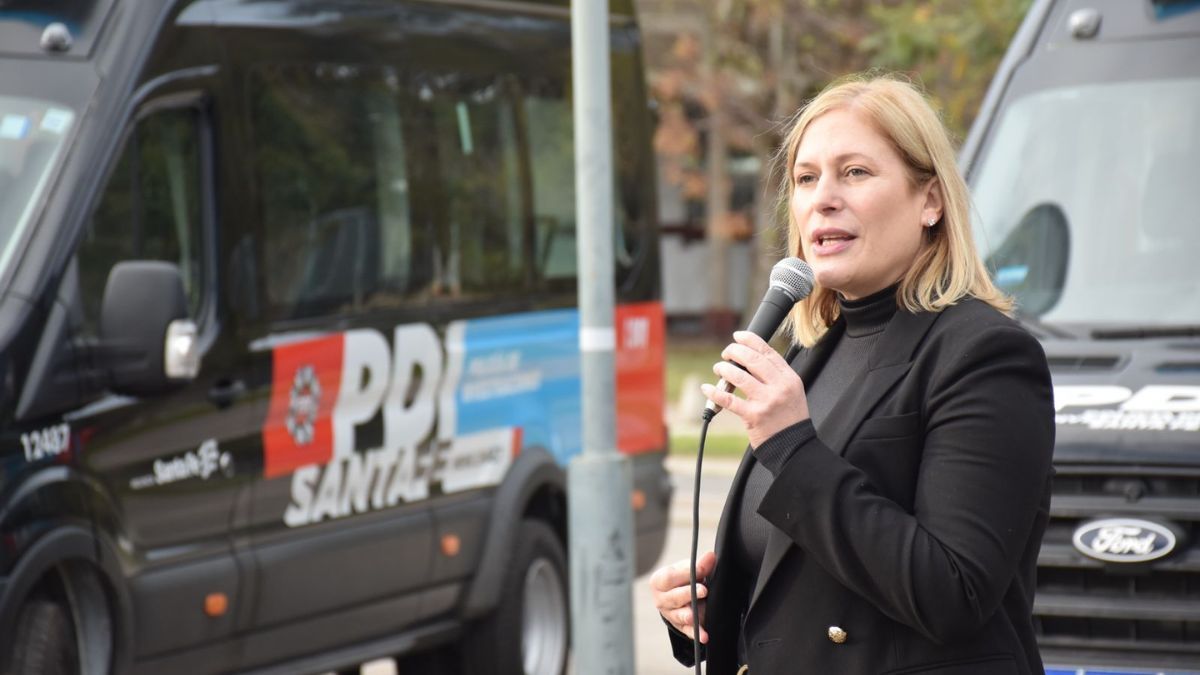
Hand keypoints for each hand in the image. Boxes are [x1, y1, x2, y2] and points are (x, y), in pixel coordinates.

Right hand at [649, 551, 715, 642]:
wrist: (679, 595)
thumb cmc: (682, 580)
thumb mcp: (688, 569)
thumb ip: (700, 564)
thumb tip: (711, 556)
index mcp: (659, 582)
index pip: (668, 578)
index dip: (684, 575)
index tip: (700, 572)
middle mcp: (661, 600)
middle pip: (672, 598)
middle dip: (688, 594)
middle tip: (703, 590)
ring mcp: (669, 615)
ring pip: (678, 615)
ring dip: (688, 616)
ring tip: (694, 617)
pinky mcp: (680, 627)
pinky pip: (687, 631)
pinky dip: (695, 633)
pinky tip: (703, 636)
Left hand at [701, 331, 809, 447]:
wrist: (793, 445)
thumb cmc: (788, 417)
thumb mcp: (791, 391)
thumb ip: (774, 375)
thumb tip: (748, 357)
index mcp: (789, 378)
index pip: (767, 352)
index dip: (750, 340)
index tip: (737, 336)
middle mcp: (779, 387)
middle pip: (752, 360)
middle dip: (734, 352)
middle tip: (726, 353)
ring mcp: (766, 401)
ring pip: (738, 376)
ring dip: (723, 369)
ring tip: (718, 369)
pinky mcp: (753, 416)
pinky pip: (729, 400)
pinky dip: (714, 392)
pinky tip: (706, 388)